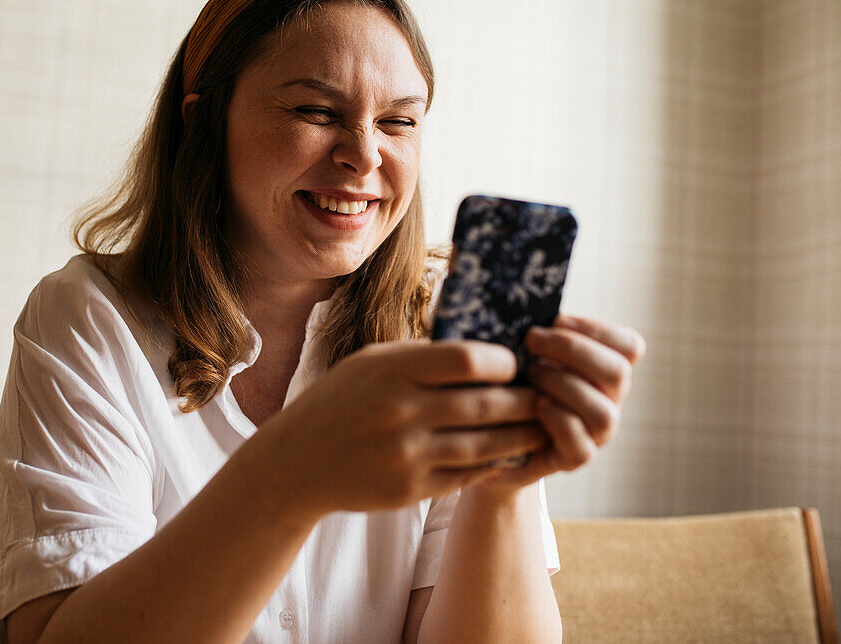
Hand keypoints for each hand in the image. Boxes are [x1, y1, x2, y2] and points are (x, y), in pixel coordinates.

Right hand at [245, 340, 550, 521]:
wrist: (295, 463)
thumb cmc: (338, 402)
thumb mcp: (370, 364)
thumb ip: (421, 357)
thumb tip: (483, 350)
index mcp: (391, 371)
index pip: (468, 360)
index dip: (503, 361)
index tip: (516, 364)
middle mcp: (400, 412)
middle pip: (485, 403)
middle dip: (524, 400)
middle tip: (546, 395)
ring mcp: (406, 455)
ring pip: (485, 444)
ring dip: (520, 436)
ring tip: (540, 426)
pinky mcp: (410, 490)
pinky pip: (467, 475)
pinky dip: (493, 464)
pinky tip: (508, 454)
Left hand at [466, 314, 645, 495]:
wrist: (490, 431)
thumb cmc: (512, 377)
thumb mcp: (527, 349)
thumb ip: (540, 331)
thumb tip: (527, 305)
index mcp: (605, 369)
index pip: (629, 346)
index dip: (595, 329)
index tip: (556, 319)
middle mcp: (608, 400)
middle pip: (618, 374)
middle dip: (572, 351)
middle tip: (531, 340)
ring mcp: (594, 433)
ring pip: (604, 414)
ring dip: (563, 386)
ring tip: (530, 374)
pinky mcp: (572, 459)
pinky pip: (582, 448)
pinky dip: (558, 423)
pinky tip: (534, 405)